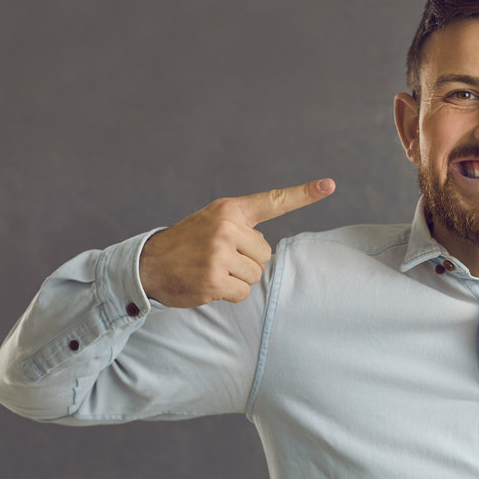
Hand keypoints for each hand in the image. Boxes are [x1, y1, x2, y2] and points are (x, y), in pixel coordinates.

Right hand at [139, 179, 335, 306]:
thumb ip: (241, 226)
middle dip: (246, 261)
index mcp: (230, 210)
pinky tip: (209, 283)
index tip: (330, 184)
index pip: (273, 201)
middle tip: (218, 258)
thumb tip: (266, 251)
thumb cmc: (187, 244)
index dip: (304, 193)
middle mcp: (226, 228)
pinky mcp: (214, 279)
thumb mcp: (213, 222)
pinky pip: (242, 293)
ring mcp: (220, 254)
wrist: (148, 264)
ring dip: (237, 279)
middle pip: (265, 254)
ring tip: (211, 270)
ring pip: (255, 275)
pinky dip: (228, 294)